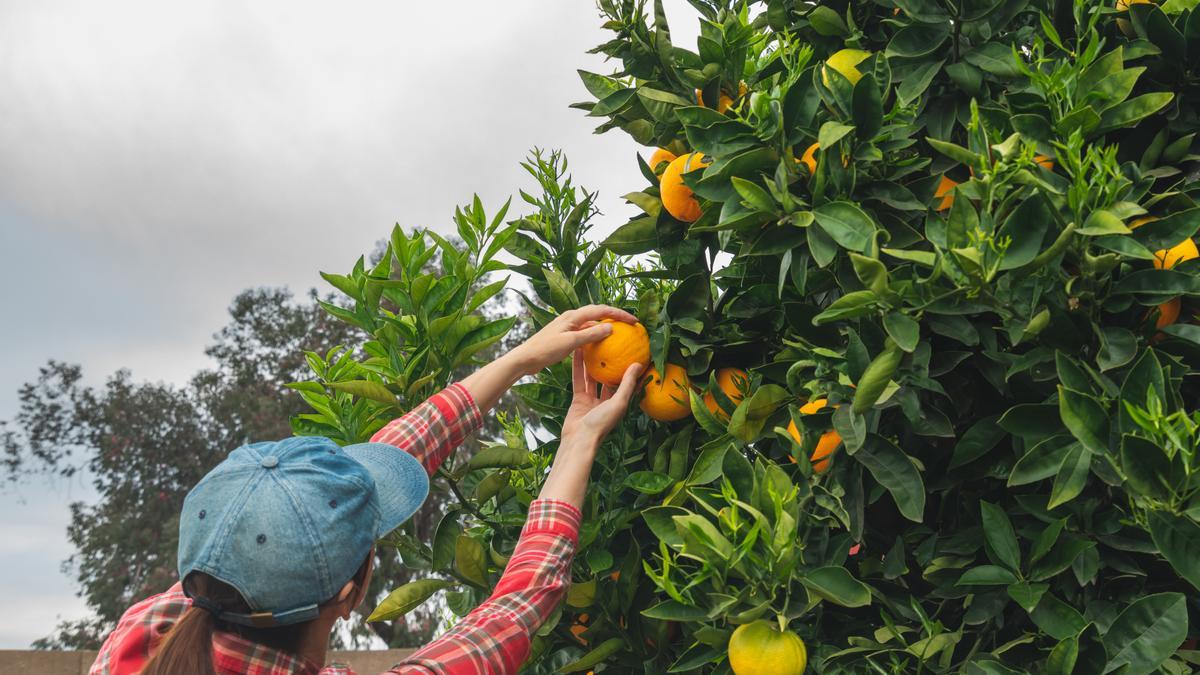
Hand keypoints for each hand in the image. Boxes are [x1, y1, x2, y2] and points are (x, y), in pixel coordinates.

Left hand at [508, 305, 638, 376]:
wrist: (524, 359)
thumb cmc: (545, 350)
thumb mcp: (570, 342)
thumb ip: (591, 334)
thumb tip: (611, 327)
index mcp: (573, 315)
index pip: (602, 310)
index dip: (619, 314)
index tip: (634, 321)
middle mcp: (571, 317)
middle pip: (598, 314)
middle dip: (615, 317)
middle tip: (631, 326)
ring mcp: (568, 327)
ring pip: (591, 324)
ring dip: (605, 328)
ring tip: (620, 336)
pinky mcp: (565, 336)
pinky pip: (585, 334)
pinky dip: (595, 338)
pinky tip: (601, 348)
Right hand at [560, 349, 643, 450]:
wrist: (578, 439)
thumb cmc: (601, 424)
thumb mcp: (618, 402)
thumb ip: (627, 384)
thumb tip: (638, 365)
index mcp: (619, 404)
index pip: (628, 385)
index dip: (631, 371)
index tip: (634, 354)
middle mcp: (607, 402)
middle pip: (609, 380)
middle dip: (611, 365)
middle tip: (611, 347)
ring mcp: (592, 400)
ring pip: (593, 378)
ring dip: (593, 363)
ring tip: (593, 347)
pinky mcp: (579, 399)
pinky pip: (579, 380)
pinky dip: (578, 367)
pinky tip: (578, 353)